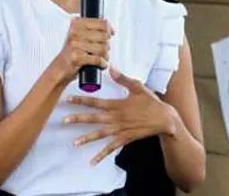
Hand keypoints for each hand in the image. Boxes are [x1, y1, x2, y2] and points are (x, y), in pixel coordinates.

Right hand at [49, 17, 113, 84]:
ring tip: (101, 58)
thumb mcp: (80, 36)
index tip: (110, 34)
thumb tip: (110, 29)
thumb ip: (93, 30)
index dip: (109, 30)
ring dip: (105, 56)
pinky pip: (98, 59)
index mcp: (76, 24)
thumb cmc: (72, 53)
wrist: (59, 70)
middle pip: (104, 36)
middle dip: (107, 46)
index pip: (102, 23)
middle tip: (102, 51)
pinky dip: (102, 64)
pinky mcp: (77, 57)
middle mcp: (75, 32)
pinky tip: (100, 65)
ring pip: (103, 48)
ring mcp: (75, 45)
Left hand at [63, 67, 177, 164]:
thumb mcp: (138, 87)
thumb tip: (111, 68)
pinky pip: (111, 148)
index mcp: (117, 105)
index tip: (69, 99)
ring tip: (74, 143)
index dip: (81, 100)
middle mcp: (116, 118)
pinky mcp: (125, 138)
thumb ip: (123, 79)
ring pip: (100, 134)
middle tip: (64, 120)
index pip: (96, 102)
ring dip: (87, 138)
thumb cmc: (151, 102)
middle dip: (78, 119)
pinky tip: (93, 161)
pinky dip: (102, 155)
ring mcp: (120, 130)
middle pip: (94, 119)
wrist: (163, 119)